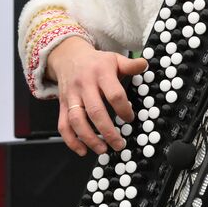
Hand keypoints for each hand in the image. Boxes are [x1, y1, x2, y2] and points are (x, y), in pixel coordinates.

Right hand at [48, 37, 147, 156]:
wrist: (68, 56)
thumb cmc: (95, 62)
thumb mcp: (114, 58)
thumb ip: (130, 64)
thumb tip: (145, 64)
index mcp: (101, 73)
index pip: (114, 94)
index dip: (123, 109)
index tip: (130, 118)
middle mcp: (84, 86)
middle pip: (95, 111)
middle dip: (108, 131)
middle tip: (119, 144)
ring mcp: (72, 96)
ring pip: (77, 120)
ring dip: (89, 138)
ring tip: (103, 149)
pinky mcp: (62, 105)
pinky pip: (63, 125)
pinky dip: (71, 140)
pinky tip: (82, 150)